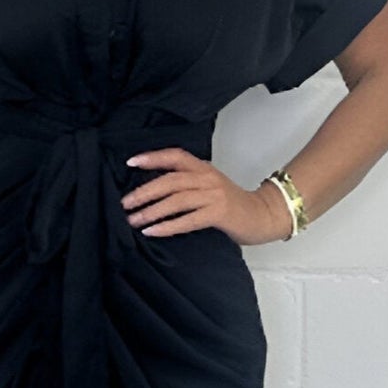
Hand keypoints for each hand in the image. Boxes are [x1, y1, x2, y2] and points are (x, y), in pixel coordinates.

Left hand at [119, 148, 291, 247]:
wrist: (262, 215)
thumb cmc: (231, 204)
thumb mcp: (209, 185)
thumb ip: (187, 183)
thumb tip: (152, 191)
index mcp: (203, 167)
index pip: (174, 156)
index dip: (152, 157)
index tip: (130, 162)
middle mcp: (207, 177)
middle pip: (170, 180)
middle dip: (144, 192)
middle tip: (125, 204)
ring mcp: (214, 195)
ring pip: (176, 200)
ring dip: (151, 211)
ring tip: (133, 220)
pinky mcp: (219, 213)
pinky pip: (187, 220)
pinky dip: (167, 226)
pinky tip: (152, 231)